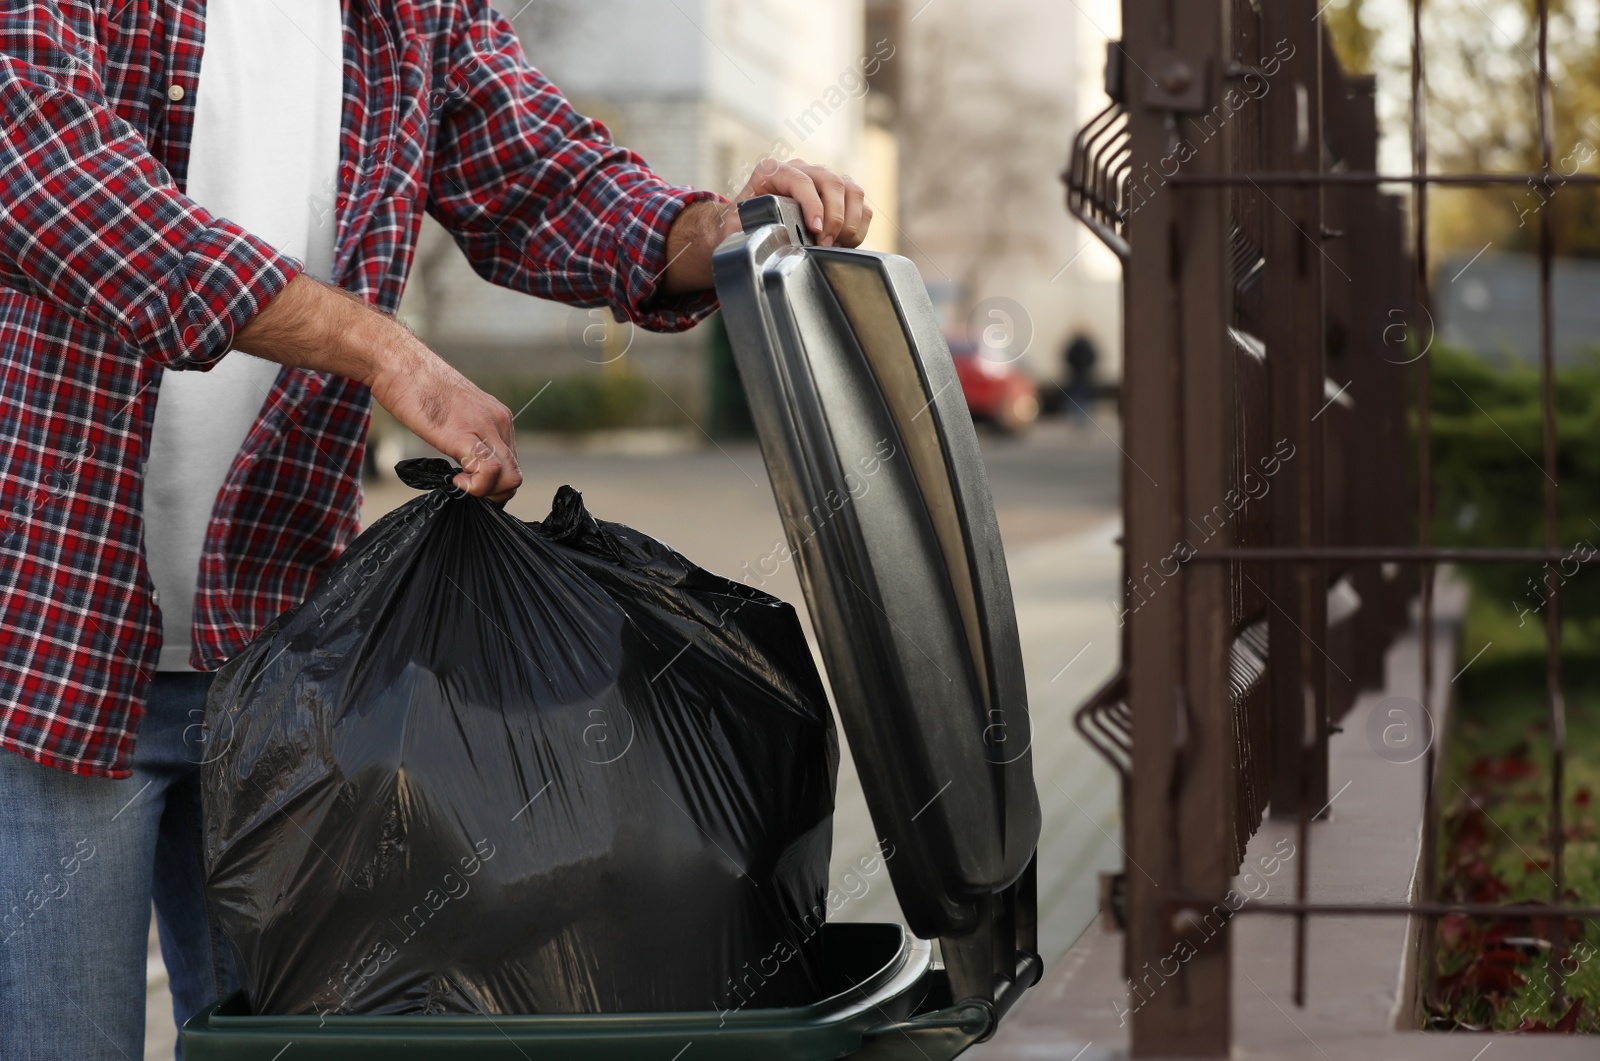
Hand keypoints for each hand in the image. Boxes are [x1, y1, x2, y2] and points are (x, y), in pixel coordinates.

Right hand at [234, 275, 521, 501]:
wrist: (397, 362)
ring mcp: (486, 427)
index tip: (469, 481)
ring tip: (459, 483)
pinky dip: (476, 487)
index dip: (493, 483)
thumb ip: (468, 435)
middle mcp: (499, 421)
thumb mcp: (453, 414)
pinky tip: (455, 480)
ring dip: (485, 493)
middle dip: (492, 493)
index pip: (512, 464)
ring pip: (510, 478)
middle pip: (515, 475)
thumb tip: (467, 463)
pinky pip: (489, 473)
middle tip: (465, 489)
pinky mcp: (465, 434)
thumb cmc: (416, 387)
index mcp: (498, 417)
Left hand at [729, 158, 872, 248]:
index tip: (816, 231)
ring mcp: (823, 181)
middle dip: (834, 217)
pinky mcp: (839, 196)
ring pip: (852, 190)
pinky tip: (843, 243)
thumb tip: (766, 234)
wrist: (747, 229)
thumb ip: (744, 227)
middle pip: (832, 182)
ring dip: (849, 222)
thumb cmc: (740, 227)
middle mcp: (801, 170)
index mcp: (773, 171)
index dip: (813, 205)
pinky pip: (861, 206)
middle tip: (826, 244)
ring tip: (835, 245)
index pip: (801, 180)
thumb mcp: (733, 226)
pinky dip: (858, 226)